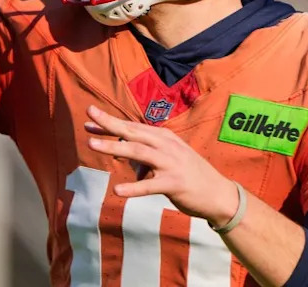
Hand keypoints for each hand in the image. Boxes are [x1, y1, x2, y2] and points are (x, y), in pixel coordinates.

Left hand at [85, 105, 239, 226]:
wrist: (218, 193)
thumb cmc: (189, 174)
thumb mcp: (167, 157)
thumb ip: (144, 154)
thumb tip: (123, 154)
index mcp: (163, 137)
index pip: (132, 127)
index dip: (110, 123)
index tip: (89, 117)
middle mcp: (166, 146)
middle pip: (132, 132)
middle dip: (109, 123)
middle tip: (89, 114)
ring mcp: (170, 163)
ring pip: (138, 152)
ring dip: (114, 147)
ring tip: (92, 144)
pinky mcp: (174, 184)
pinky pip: (150, 186)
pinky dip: (133, 188)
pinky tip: (117, 190)